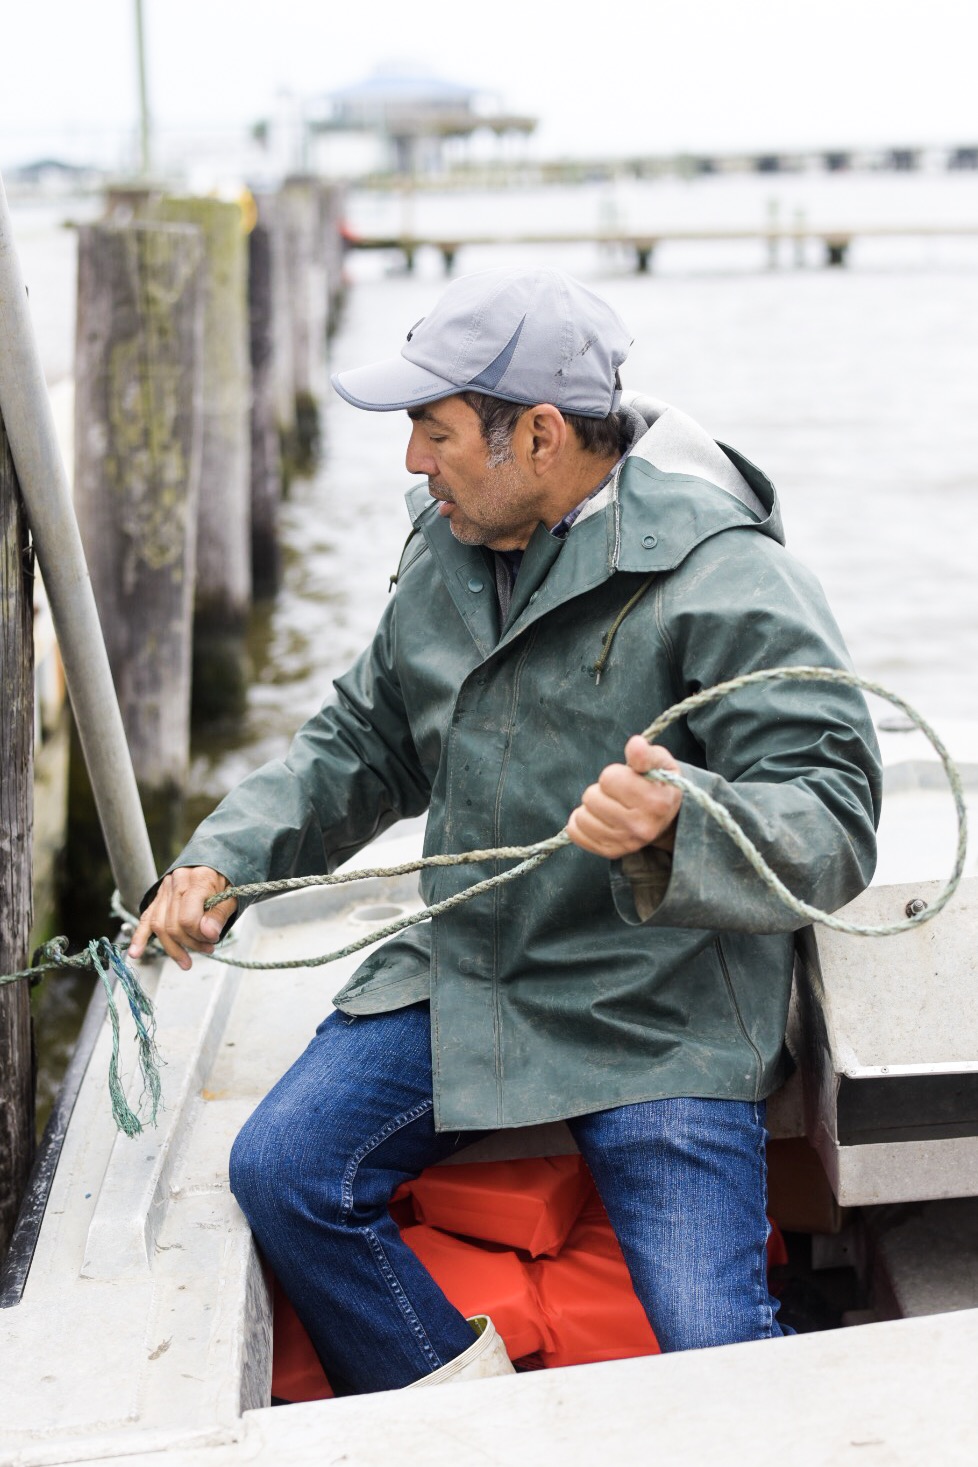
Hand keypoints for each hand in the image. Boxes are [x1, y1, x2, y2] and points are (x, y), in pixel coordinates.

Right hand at [127, 866, 237, 970]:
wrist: (216, 858)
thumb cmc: (227, 878)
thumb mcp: (233, 895)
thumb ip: (219, 914)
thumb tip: (208, 934)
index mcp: (197, 879)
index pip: (188, 918)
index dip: (199, 936)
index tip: (213, 940)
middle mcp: (177, 881)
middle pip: (173, 924)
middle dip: (190, 943)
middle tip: (207, 949)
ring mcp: (165, 888)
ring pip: (159, 925)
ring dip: (172, 948)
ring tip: (186, 963)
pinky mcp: (159, 896)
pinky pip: (147, 917)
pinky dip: (140, 937)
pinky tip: (135, 953)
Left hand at [566, 738, 682, 858]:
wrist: (667, 820)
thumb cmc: (658, 785)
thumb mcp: (660, 762)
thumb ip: (646, 753)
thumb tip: (635, 744)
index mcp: (655, 802)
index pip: (609, 778)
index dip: (614, 774)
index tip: (627, 779)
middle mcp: (641, 827)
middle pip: (591, 797)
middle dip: (601, 790)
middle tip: (617, 794)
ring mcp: (625, 842)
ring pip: (581, 816)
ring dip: (591, 807)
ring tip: (609, 806)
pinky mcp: (610, 851)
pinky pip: (575, 832)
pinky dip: (581, 822)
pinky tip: (598, 818)